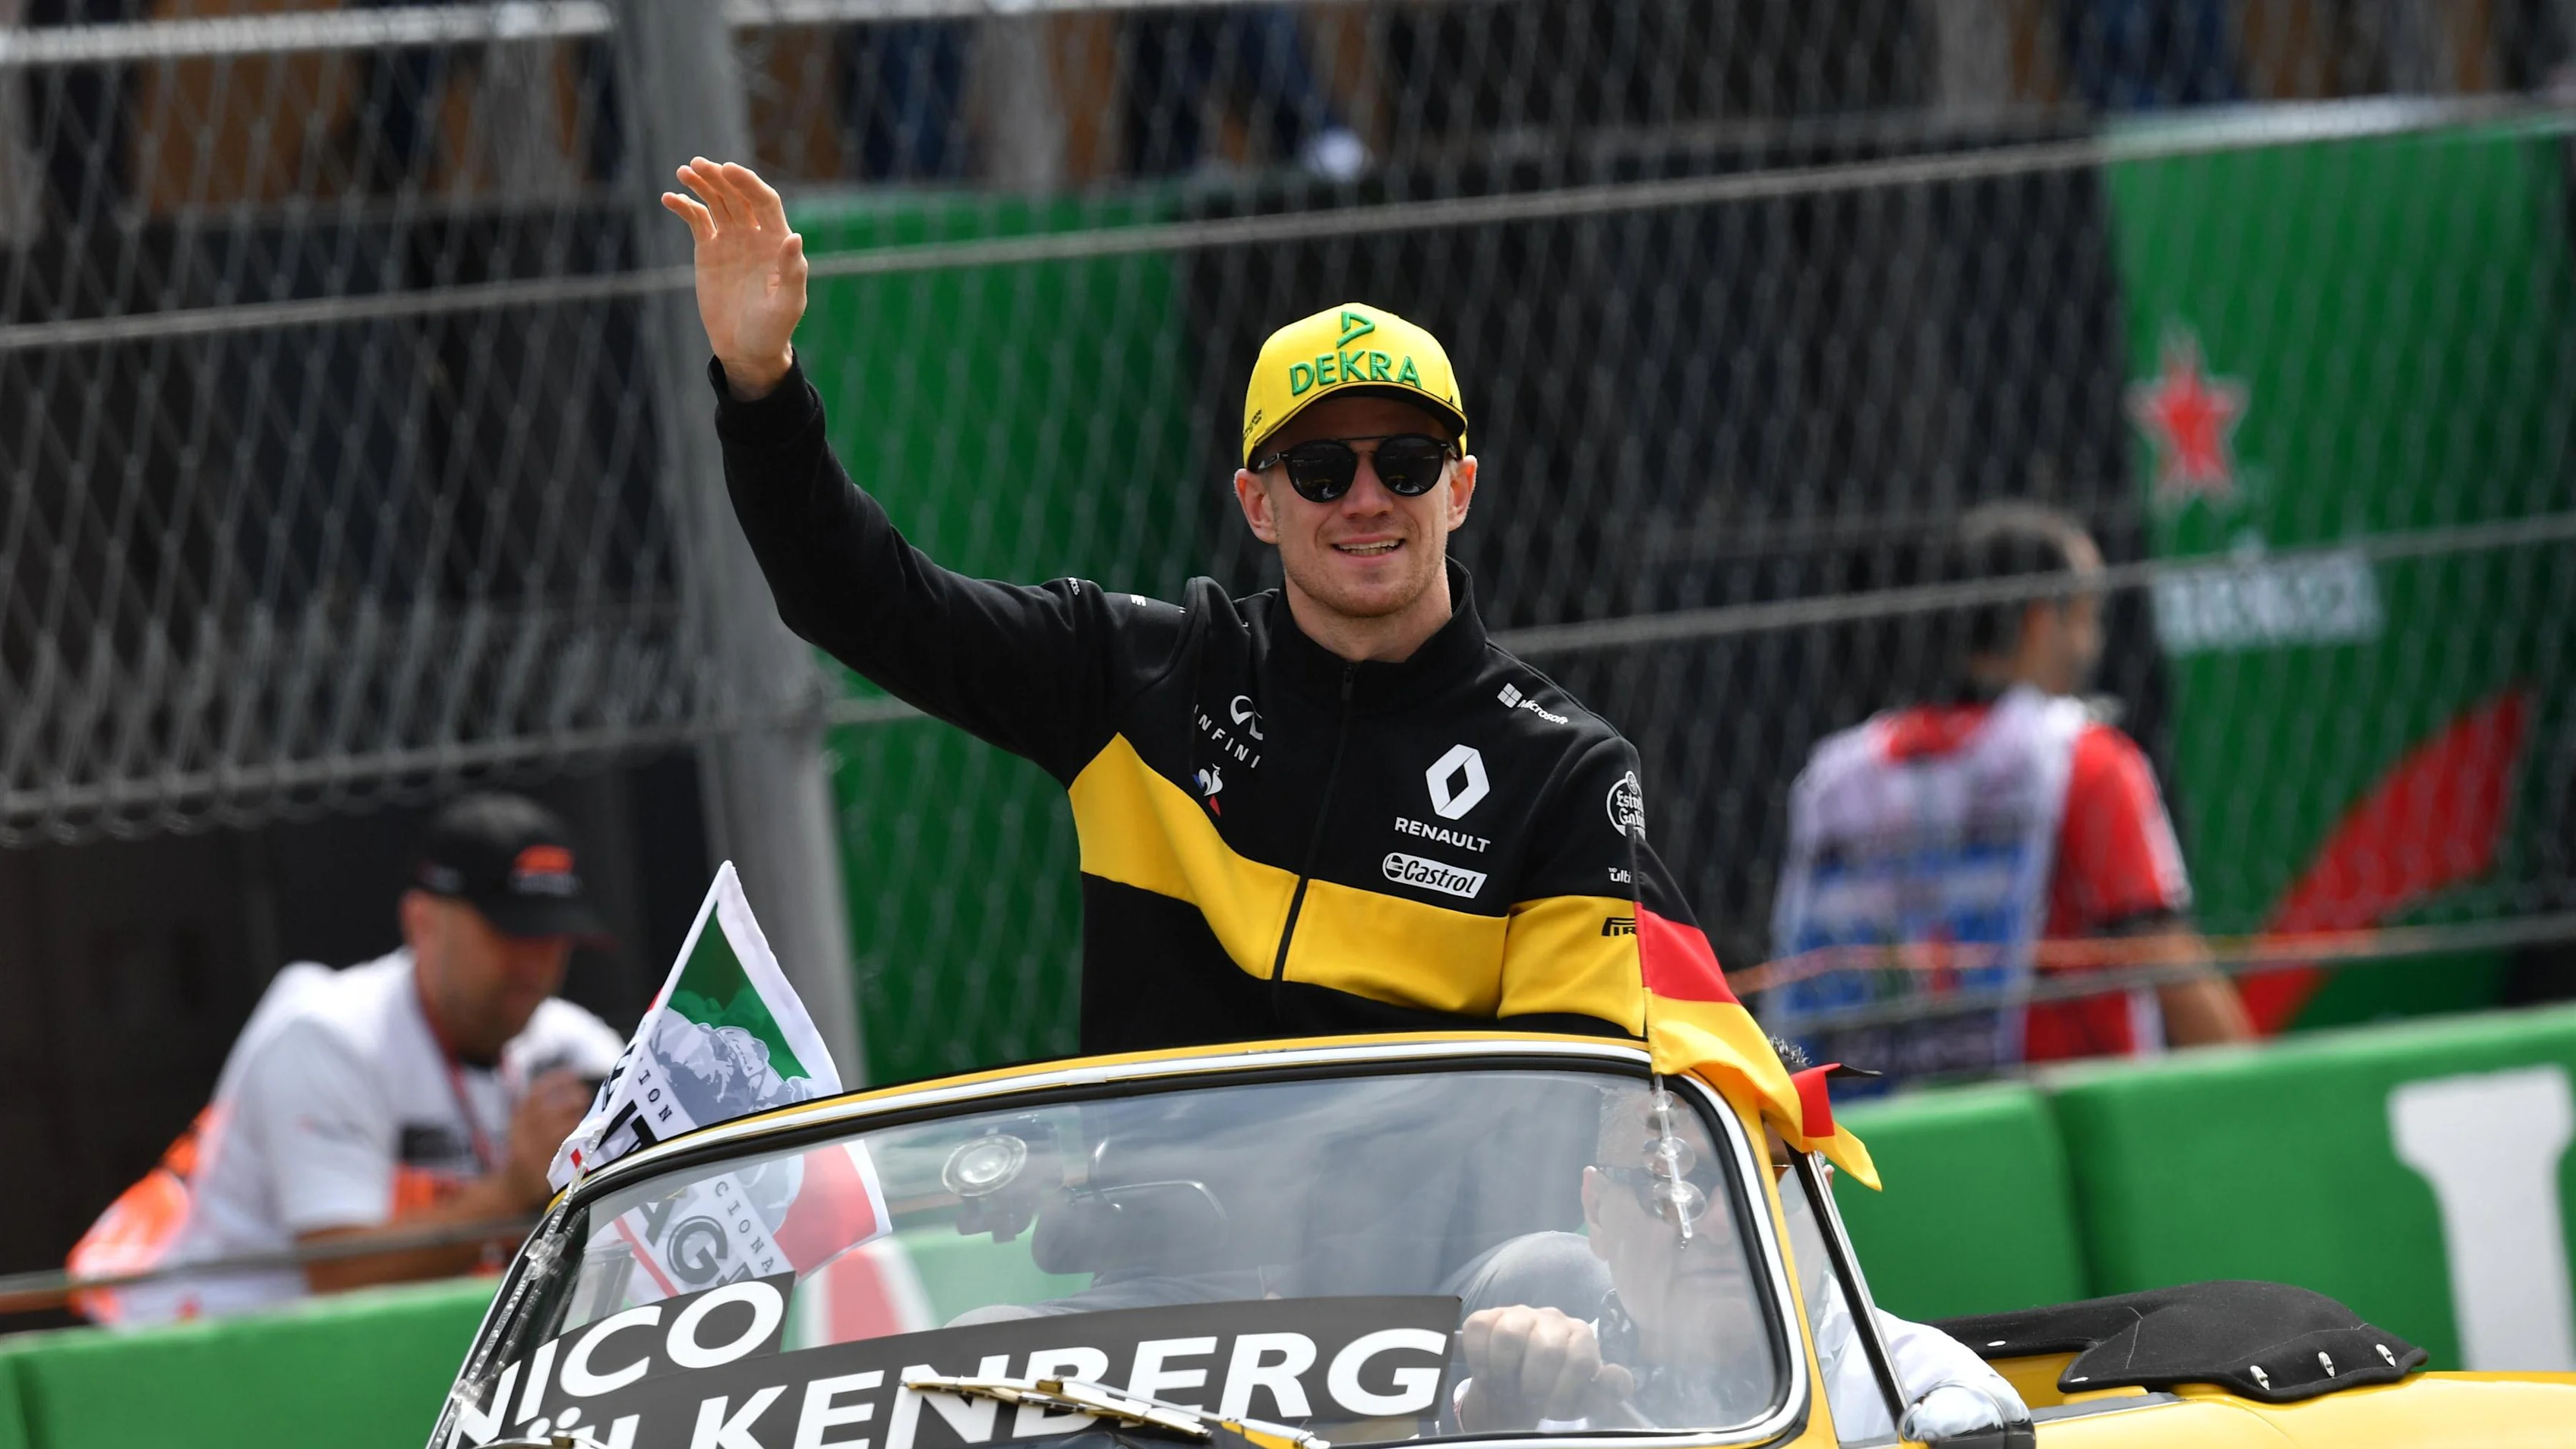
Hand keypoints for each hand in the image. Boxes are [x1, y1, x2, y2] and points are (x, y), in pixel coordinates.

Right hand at [502, 1070, 594, 1208]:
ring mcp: (530, 1152)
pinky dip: (575, 1141)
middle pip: (545, 1110)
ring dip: (575, 1119)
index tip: (571, 1074)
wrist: (514, 1188)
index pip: (533, 1094)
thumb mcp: (526, 1127)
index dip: (553, 1081)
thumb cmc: (528, 1151)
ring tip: (590, 1113)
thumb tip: (574, 1088)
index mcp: (517, 1120)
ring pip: (554, 1130)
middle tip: (585, 1094)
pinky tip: (588, 1135)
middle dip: (568, 1098)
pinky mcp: (540, 1169)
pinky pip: (561, 1151)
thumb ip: (542, 1110)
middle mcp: (521, 1134)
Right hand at [662, 157, 806, 399]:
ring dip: (701, 185)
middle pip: (737, 195)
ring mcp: (731, 240)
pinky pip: (697, 220)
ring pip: (716, 202)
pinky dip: (684, 207)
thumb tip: (795, 236)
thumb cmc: (773, 330)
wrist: (747, 349)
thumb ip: (792, 272)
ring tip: (684, 172)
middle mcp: (755, 234)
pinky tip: (669, 198)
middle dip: (719, 178)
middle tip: (698, 165)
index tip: (727, 170)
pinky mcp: (709, 251)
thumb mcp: (787, 305)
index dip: (747, 183)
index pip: (764, 201)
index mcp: (777, 241)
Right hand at [1458, 1306, 1636, 1430]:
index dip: (1564, 1393)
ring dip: (1506, 1373)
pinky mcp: (1488, 1316)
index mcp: (1581, 1336)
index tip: (1551, 1409)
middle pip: (1548, 1348)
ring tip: (1507, 1387)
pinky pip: (1479, 1330)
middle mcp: (1552, 1319)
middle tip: (1529, 1399)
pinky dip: (1480, 1360)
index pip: (1581, 1360)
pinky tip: (1488, 1374)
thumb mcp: (1582, 1401)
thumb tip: (1616, 1377)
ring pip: (1510, 1335)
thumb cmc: (1552, 1395)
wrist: (1514, 1395)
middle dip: (1535, 1385)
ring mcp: (1519, 1314)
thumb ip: (1606, 1392)